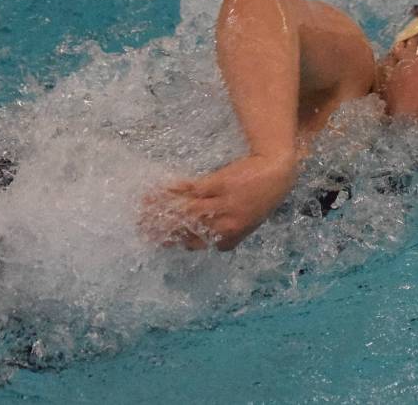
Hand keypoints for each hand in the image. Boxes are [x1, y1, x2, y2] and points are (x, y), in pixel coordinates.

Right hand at [140, 153, 297, 250]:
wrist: (277, 173)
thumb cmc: (262, 199)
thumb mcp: (246, 224)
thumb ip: (224, 236)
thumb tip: (195, 244)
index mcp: (230, 238)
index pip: (194, 244)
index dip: (173, 242)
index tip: (156, 240)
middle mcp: (224, 225)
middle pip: (185, 229)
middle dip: (160, 230)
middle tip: (140, 229)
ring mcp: (221, 204)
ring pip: (185, 210)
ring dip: (161, 209)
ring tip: (142, 208)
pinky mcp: (219, 184)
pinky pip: (190, 190)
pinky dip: (172, 190)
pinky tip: (158, 189)